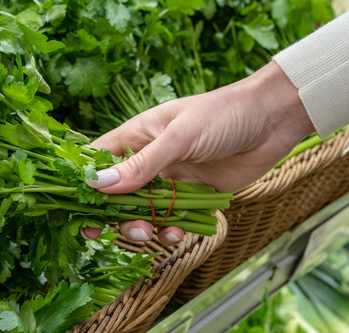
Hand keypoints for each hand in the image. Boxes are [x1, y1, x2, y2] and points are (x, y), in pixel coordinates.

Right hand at [83, 61, 314, 244]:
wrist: (273, 119)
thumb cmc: (223, 114)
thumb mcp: (180, 137)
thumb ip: (142, 164)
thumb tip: (99, 185)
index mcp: (138, 136)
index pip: (98, 160)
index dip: (84, 184)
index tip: (75, 210)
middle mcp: (150, 159)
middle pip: (117, 195)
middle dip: (115, 216)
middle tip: (119, 233)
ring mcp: (172, 179)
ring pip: (144, 212)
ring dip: (143, 227)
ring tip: (153, 233)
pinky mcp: (195, 196)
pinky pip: (174, 221)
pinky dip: (172, 231)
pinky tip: (180, 233)